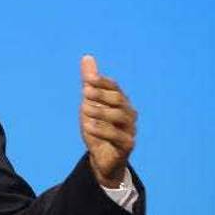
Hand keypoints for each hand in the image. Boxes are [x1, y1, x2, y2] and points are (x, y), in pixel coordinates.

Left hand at [79, 55, 136, 187]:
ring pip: (120, 118)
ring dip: (101, 112)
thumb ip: (90, 82)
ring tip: (84, 109)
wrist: (102, 157)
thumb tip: (87, 57)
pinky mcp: (127, 145)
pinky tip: (88, 126)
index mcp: (120, 102)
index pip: (115, 88)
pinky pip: (118, 137)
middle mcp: (128, 114)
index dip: (103, 82)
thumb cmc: (98, 128)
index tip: (88, 79)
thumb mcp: (90, 103)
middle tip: (84, 92)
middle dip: (102, 95)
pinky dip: (103, 131)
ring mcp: (129, 130)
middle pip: (119, 100)